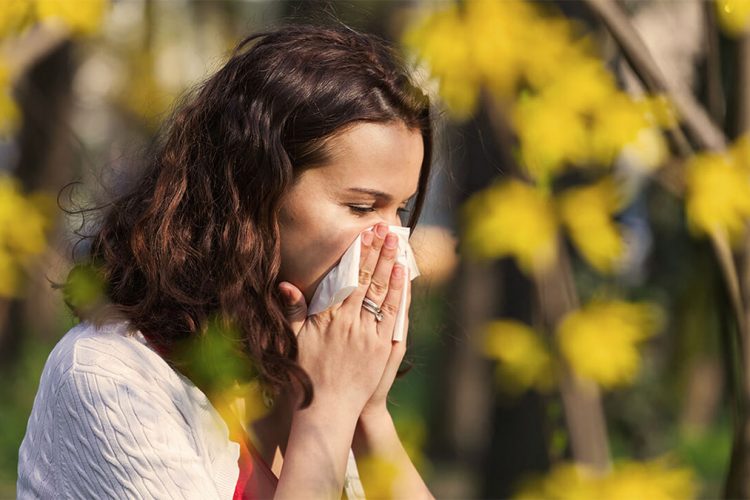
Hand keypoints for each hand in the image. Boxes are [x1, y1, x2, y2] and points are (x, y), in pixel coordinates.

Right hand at [277, 223, 406, 416]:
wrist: (328, 410)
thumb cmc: (307, 375)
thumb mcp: (294, 341)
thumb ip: (293, 311)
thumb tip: (287, 285)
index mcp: (327, 318)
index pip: (345, 278)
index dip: (357, 254)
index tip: (364, 234)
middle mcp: (349, 322)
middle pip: (366, 279)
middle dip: (376, 252)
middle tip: (385, 229)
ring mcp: (368, 334)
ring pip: (381, 292)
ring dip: (390, 265)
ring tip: (396, 244)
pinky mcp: (382, 347)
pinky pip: (392, 314)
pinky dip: (398, 292)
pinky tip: (401, 275)